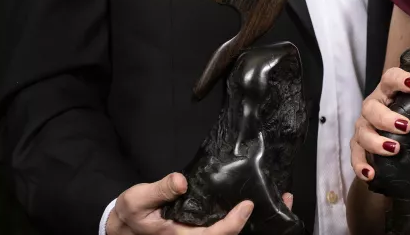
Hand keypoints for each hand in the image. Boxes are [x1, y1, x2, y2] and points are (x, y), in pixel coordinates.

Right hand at [106, 172, 293, 233]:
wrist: (124, 226)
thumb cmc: (131, 215)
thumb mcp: (136, 200)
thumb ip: (158, 190)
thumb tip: (181, 181)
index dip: (234, 223)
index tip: (246, 205)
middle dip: (260, 221)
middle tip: (285, 199)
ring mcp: (202, 233)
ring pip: (234, 231)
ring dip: (260, 218)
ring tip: (283, 198)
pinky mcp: (205, 228)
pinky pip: (229, 225)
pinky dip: (247, 215)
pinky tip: (261, 200)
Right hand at [351, 66, 409, 181]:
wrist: (393, 136)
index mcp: (393, 91)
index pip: (390, 77)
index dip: (399, 78)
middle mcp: (375, 105)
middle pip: (372, 105)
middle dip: (387, 116)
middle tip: (406, 126)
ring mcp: (364, 125)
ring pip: (362, 130)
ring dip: (375, 140)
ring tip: (393, 149)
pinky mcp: (359, 145)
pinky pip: (355, 154)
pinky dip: (360, 164)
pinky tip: (370, 173)